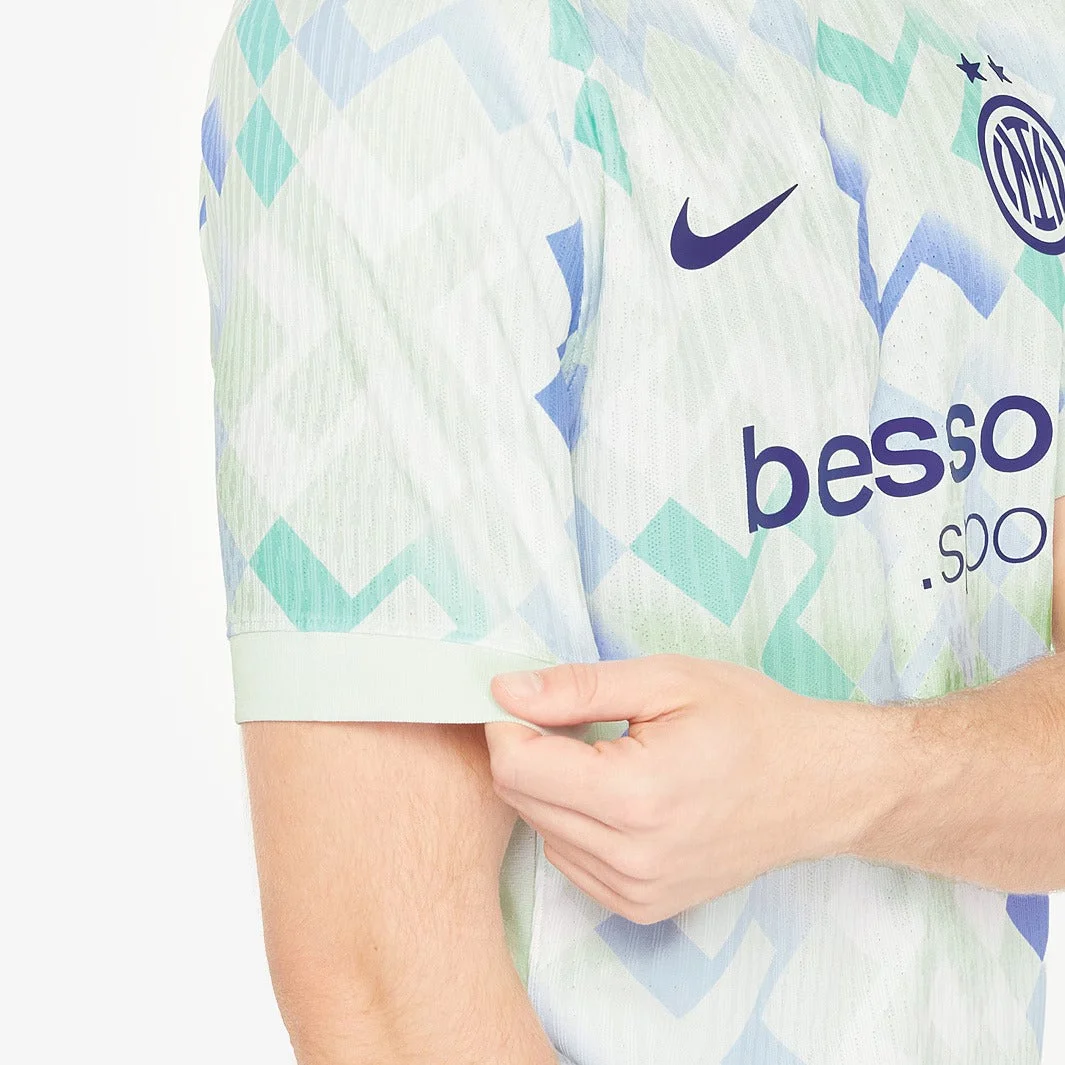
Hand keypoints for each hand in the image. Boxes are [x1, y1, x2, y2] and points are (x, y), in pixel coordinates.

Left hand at [484, 654, 889, 923]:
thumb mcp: (666, 680)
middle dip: (526, 750)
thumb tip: (505, 690)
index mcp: (635, 796)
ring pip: (541, 830)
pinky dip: (574, 821)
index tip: (528, 698)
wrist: (817, 785)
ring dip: (551, 787)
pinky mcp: (642, 908)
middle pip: (520, 799)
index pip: (516, 766)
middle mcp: (631, 858)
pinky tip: (616, 794)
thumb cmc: (749, 722)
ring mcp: (637, 892)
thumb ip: (578, 687)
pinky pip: (570, 860)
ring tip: (605, 754)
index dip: (509, 723)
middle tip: (568, 717)